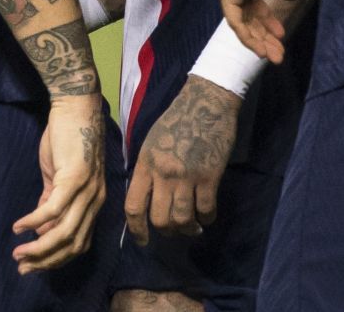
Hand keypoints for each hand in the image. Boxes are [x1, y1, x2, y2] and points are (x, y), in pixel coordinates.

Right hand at [13, 92, 105, 273]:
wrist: (76, 105)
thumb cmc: (68, 138)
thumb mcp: (60, 175)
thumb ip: (53, 200)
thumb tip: (42, 225)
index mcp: (94, 202)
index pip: (79, 243)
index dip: (56, 259)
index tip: (33, 266)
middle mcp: (95, 201)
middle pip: (73, 244)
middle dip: (46, 261)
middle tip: (22, 267)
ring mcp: (87, 190)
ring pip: (64, 232)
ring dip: (39, 248)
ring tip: (18, 253)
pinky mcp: (74, 177)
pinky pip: (53, 209)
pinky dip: (34, 222)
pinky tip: (19, 227)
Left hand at [124, 75, 239, 243]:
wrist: (206, 102)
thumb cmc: (177, 119)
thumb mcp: (150, 142)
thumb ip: (146, 169)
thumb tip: (144, 197)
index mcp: (145, 164)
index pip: (133, 206)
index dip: (137, 230)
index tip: (143, 241)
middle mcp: (163, 173)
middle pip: (159, 219)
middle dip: (167, 232)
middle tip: (174, 231)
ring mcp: (187, 176)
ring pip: (182, 219)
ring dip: (188, 229)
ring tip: (193, 228)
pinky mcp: (209, 176)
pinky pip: (206, 209)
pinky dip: (207, 218)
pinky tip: (207, 216)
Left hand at [213, 0, 295, 63]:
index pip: (253, 4)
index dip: (267, 20)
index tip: (282, 33)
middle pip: (248, 17)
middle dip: (264, 36)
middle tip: (279, 54)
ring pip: (242, 22)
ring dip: (258, 41)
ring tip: (274, 57)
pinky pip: (235, 19)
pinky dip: (247, 35)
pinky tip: (259, 47)